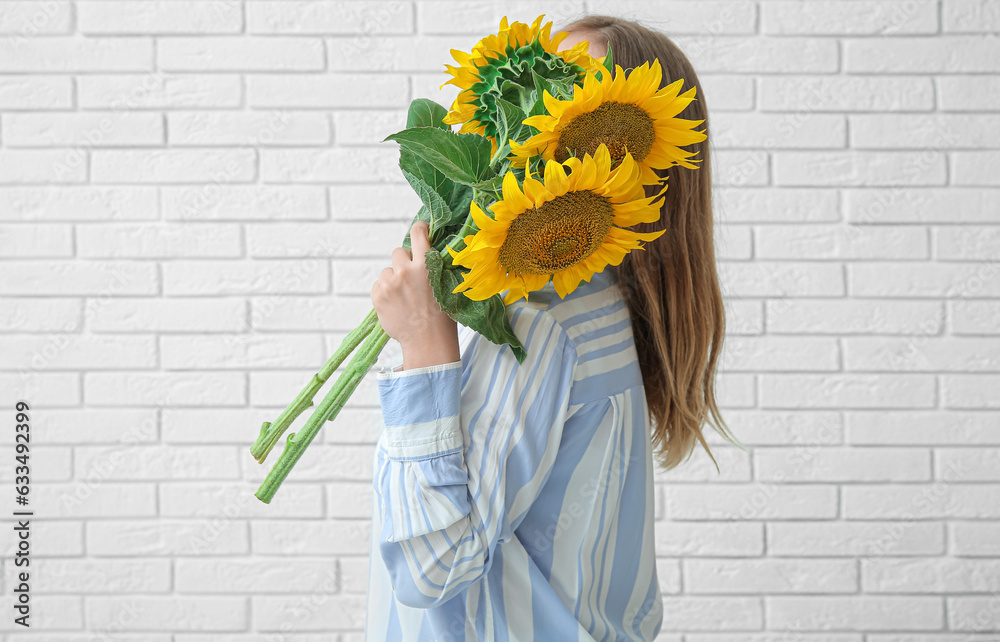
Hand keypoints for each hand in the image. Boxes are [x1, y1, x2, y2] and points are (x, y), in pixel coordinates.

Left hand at [371, 221, 459, 368]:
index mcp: (426, 266)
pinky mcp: (378, 296)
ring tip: (404, 297)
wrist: (428, 341)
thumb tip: (432, 253)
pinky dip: (384, 292)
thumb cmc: (442, 318)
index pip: (418, 234)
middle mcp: (406, 271)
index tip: (420, 230)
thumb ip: (438, 268)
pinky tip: (396, 304)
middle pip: (398, 252)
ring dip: (393, 279)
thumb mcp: (448, 287)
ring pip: (387, 271)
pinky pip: (378, 285)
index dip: (419, 229)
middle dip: (403, 262)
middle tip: (411, 279)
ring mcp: (390, 284)